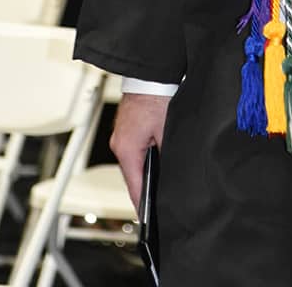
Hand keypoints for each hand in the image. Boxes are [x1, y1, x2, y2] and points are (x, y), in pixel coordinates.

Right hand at [110, 93, 170, 210]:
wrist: (150, 72)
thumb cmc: (157, 94)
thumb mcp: (168, 129)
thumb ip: (168, 154)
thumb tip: (171, 174)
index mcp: (126, 148)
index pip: (134, 186)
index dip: (143, 205)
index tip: (149, 219)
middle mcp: (120, 143)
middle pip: (133, 176)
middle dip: (147, 188)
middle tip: (160, 204)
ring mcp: (121, 135)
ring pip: (135, 163)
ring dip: (147, 171)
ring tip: (161, 184)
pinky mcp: (127, 127)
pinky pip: (135, 150)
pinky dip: (146, 157)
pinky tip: (158, 159)